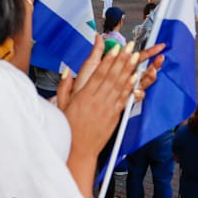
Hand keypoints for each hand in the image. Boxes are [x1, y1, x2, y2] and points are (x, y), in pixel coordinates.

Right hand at [57, 38, 164, 157]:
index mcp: (83, 97)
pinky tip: (135, 77)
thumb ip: (64, 87)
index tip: (114, 49)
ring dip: (129, 69)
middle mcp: (97, 101)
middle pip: (112, 76)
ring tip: (136, 57)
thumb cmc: (69, 129)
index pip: (98, 74)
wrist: (79, 150)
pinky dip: (130, 87)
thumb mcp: (61, 107)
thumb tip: (67, 71)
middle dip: (122, 59)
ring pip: (120, 85)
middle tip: (130, 47)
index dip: (108, 60)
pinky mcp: (114, 116)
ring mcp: (107, 108)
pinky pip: (124, 98)